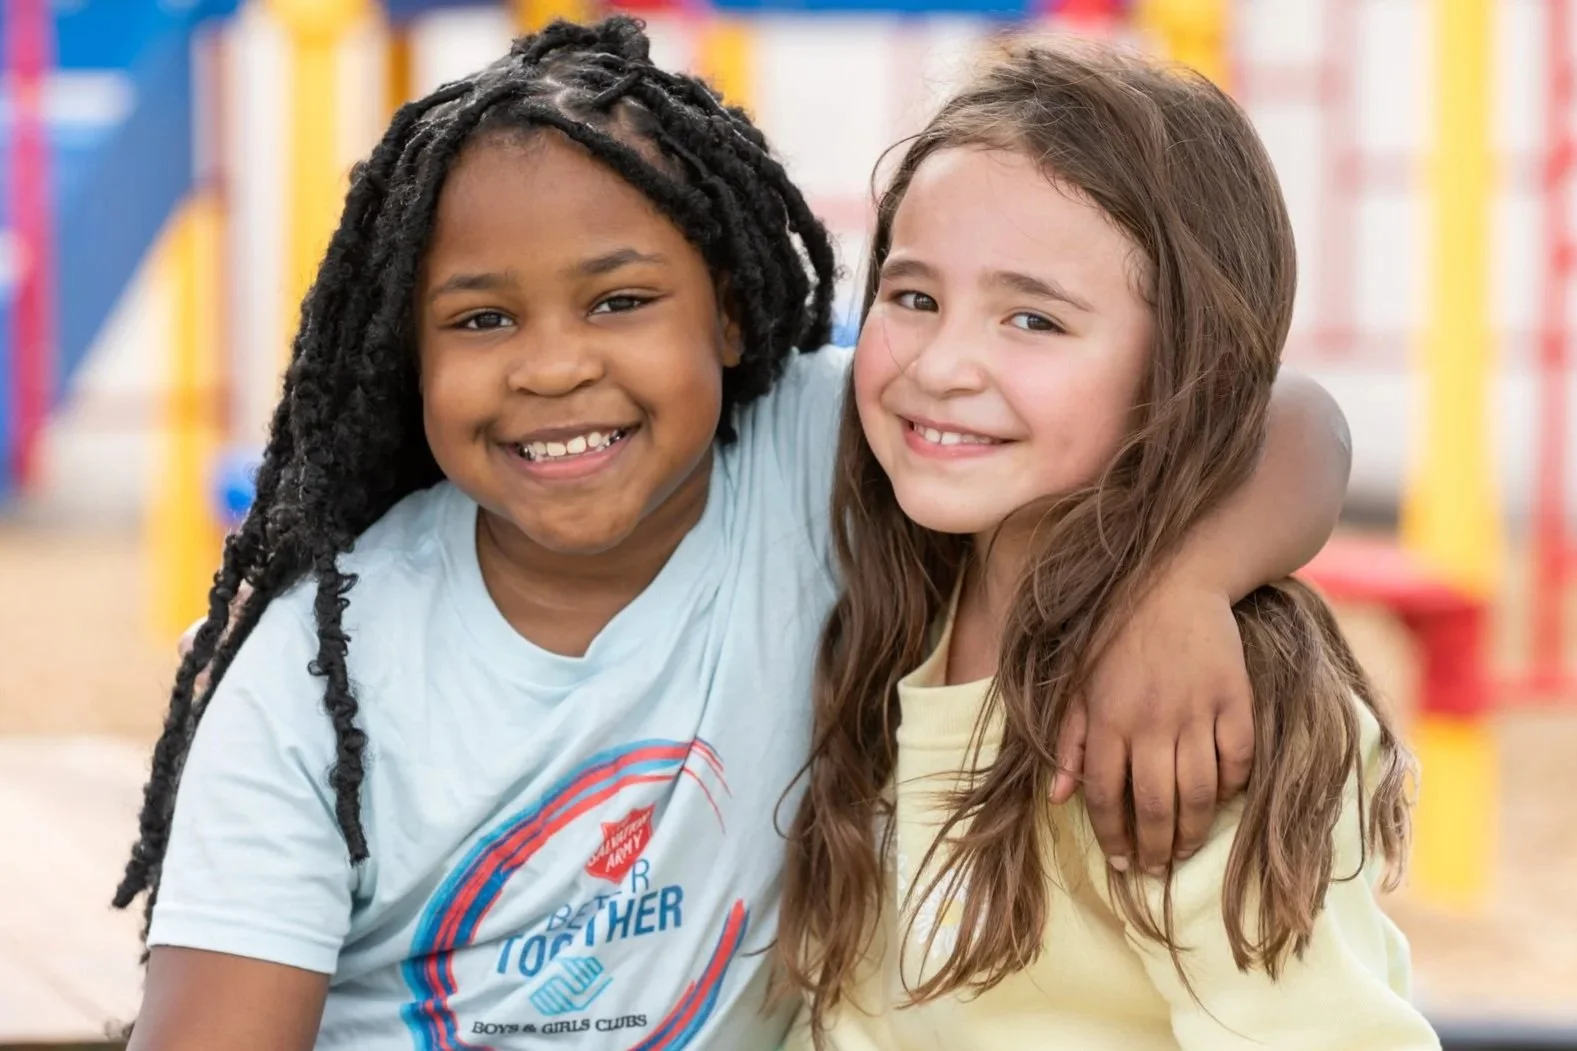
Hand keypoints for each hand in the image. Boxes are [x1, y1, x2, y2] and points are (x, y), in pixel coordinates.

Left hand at [1050, 572, 1254, 873]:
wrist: (1172, 586)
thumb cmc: (1116, 639)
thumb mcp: (1078, 686)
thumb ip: (1069, 742)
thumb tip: (1059, 799)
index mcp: (1107, 720)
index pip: (1107, 795)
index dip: (1113, 836)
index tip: (1121, 862)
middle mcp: (1150, 722)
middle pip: (1156, 805)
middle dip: (1156, 848)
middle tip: (1157, 869)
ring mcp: (1196, 712)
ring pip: (1199, 793)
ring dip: (1193, 831)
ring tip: (1185, 849)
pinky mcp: (1234, 699)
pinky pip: (1238, 759)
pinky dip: (1233, 786)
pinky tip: (1221, 800)